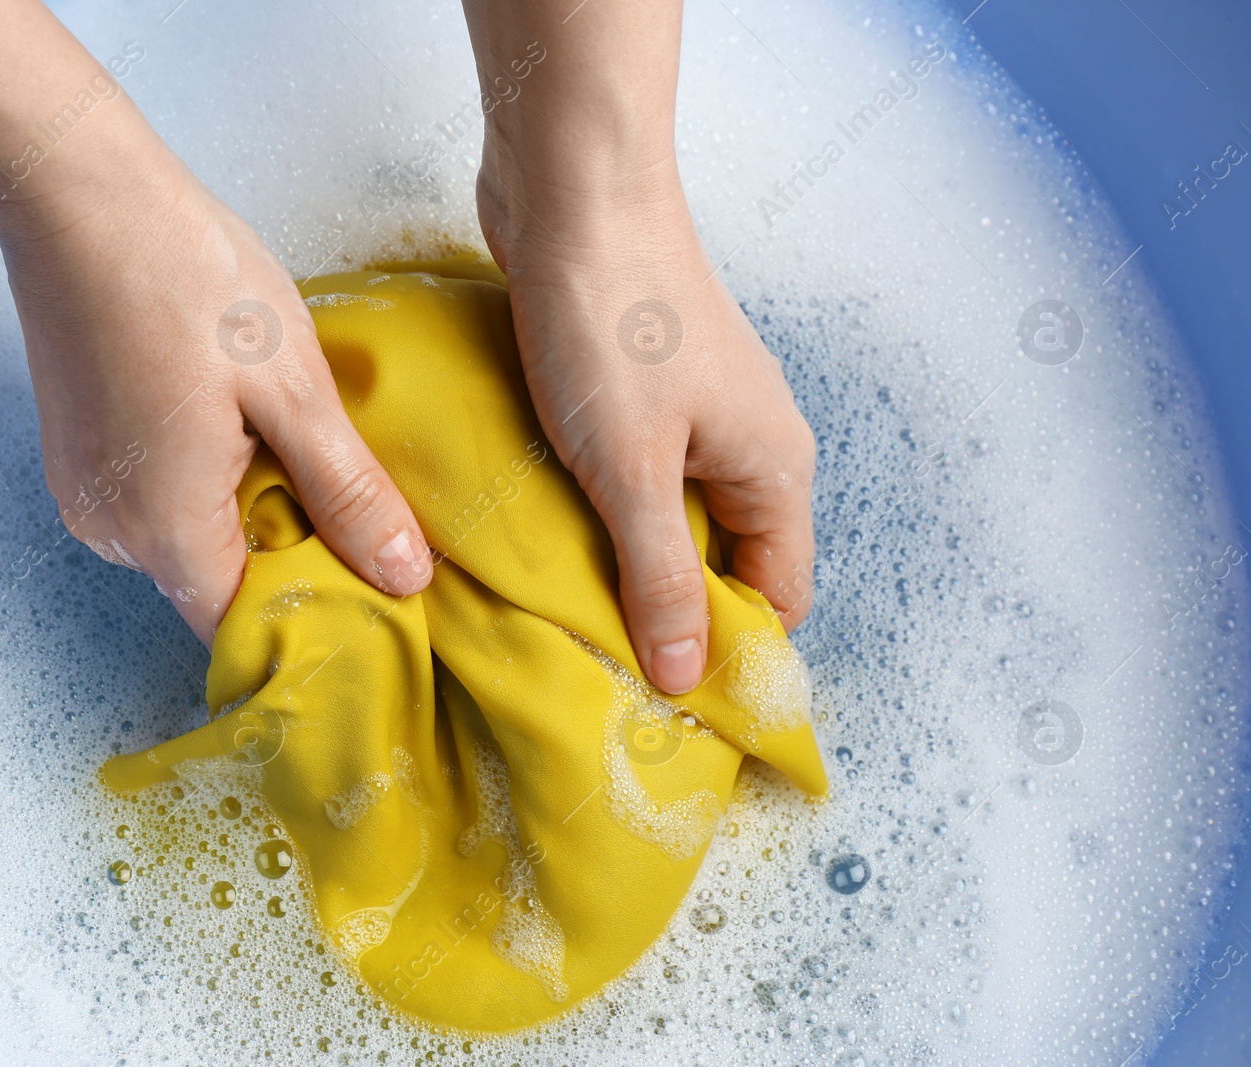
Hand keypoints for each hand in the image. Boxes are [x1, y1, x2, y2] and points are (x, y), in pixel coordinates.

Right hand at [0, 126, 432, 641]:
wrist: (79, 195)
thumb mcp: (294, 388)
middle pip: (216, 585)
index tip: (368, 581)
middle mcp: (110, 529)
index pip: (245, 628)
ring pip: (188, 540)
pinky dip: (203, 479)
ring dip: (246, 508)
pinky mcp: (77, 455)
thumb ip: (348, 494)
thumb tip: (404, 576)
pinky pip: (155, 498)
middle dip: (286, 551)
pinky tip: (234, 415)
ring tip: (284, 431)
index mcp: (165, 528)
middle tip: (341, 483)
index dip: (311, 611)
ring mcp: (85, 491)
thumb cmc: (185, 276)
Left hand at [476, 156, 815, 694]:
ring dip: (626, 559)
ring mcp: (697, 411)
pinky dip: (604, 508)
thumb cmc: (611, 326)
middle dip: (668, 611)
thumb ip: (660, 577)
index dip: (726, 652)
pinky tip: (552, 532)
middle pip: (724, 563)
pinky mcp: (643, 387)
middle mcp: (751, 443)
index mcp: (775, 470)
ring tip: (564, 604)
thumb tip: (686, 676)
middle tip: (596, 660)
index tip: (658, 697)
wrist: (575, 193)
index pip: (776, 598)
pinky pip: (637, 474)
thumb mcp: (633, 470)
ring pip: (674, 518)